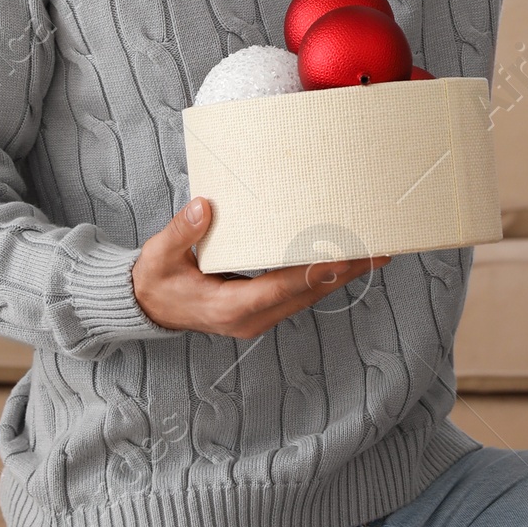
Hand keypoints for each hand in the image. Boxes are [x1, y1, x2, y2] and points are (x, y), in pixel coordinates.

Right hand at [132, 198, 387, 334]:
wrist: (149, 307)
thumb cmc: (156, 281)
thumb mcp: (160, 256)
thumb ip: (181, 234)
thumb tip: (204, 208)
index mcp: (229, 307)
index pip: (280, 289)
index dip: (313, 273)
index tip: (344, 257)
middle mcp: (251, 318)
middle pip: (306, 294)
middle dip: (343, 272)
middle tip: (378, 250)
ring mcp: (258, 318)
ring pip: (308, 296)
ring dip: (340, 276)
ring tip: (373, 253)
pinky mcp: (261, 311)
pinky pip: (299, 295)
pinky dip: (323, 278)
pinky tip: (343, 261)